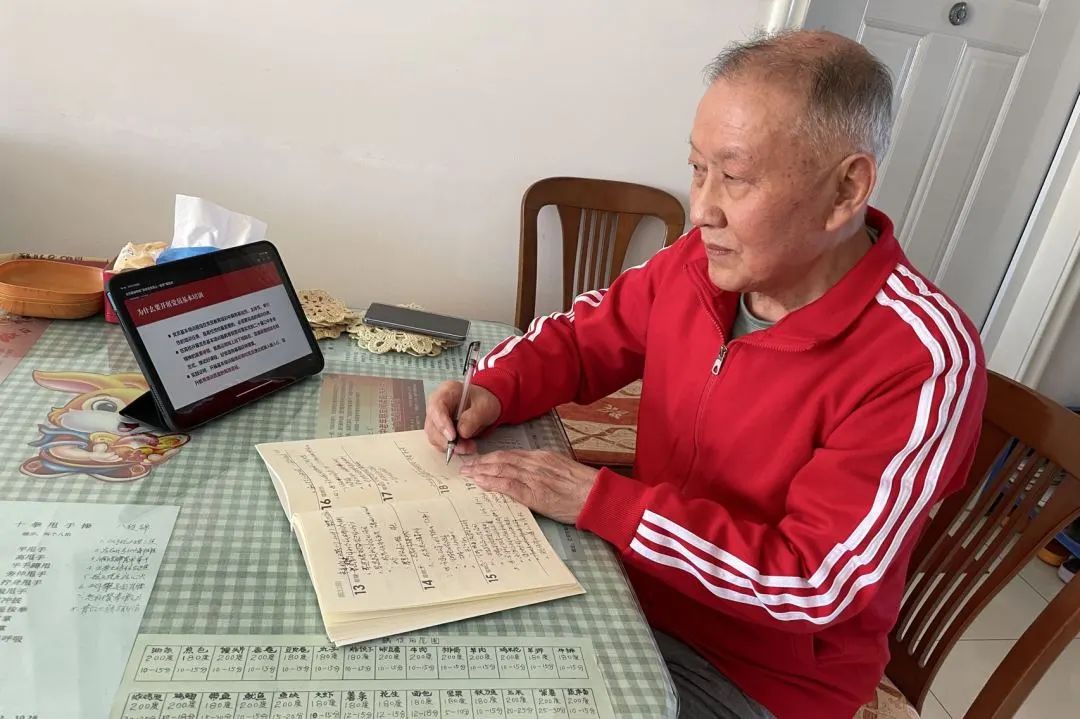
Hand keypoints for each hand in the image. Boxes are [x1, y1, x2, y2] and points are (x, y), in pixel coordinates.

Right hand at [424, 380, 500, 455]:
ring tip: (468, 447)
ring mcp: (435, 417)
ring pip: (434, 436)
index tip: (452, 437)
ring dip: (449, 446)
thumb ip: (473, 418)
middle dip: (447, 440)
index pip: (436, 407)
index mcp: (447, 391)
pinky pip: (439, 442)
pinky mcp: (438, 429)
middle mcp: (436, 404)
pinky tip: (464, 447)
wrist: (484, 406)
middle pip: (432, 424)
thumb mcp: (485, 406)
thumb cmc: (483, 401)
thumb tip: (462, 433)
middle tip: (464, 447)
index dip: (442, 423)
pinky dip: (451, 448)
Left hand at [460, 450, 598, 524]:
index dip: (493, 457)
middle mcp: (535, 464)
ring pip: (501, 470)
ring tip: (466, 473)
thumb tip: (530, 474)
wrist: (597, 496)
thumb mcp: (563, 469)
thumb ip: (545, 469)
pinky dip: (492, 482)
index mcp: (542, 457)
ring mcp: (534, 478)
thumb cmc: (584, 487)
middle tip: (465, 465)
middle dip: (481, 462)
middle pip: (502, 460)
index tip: (480, 460)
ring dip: (481, 471)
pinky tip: (480, 482)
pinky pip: (508, 485)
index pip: (511, 455)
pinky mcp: (534, 494)